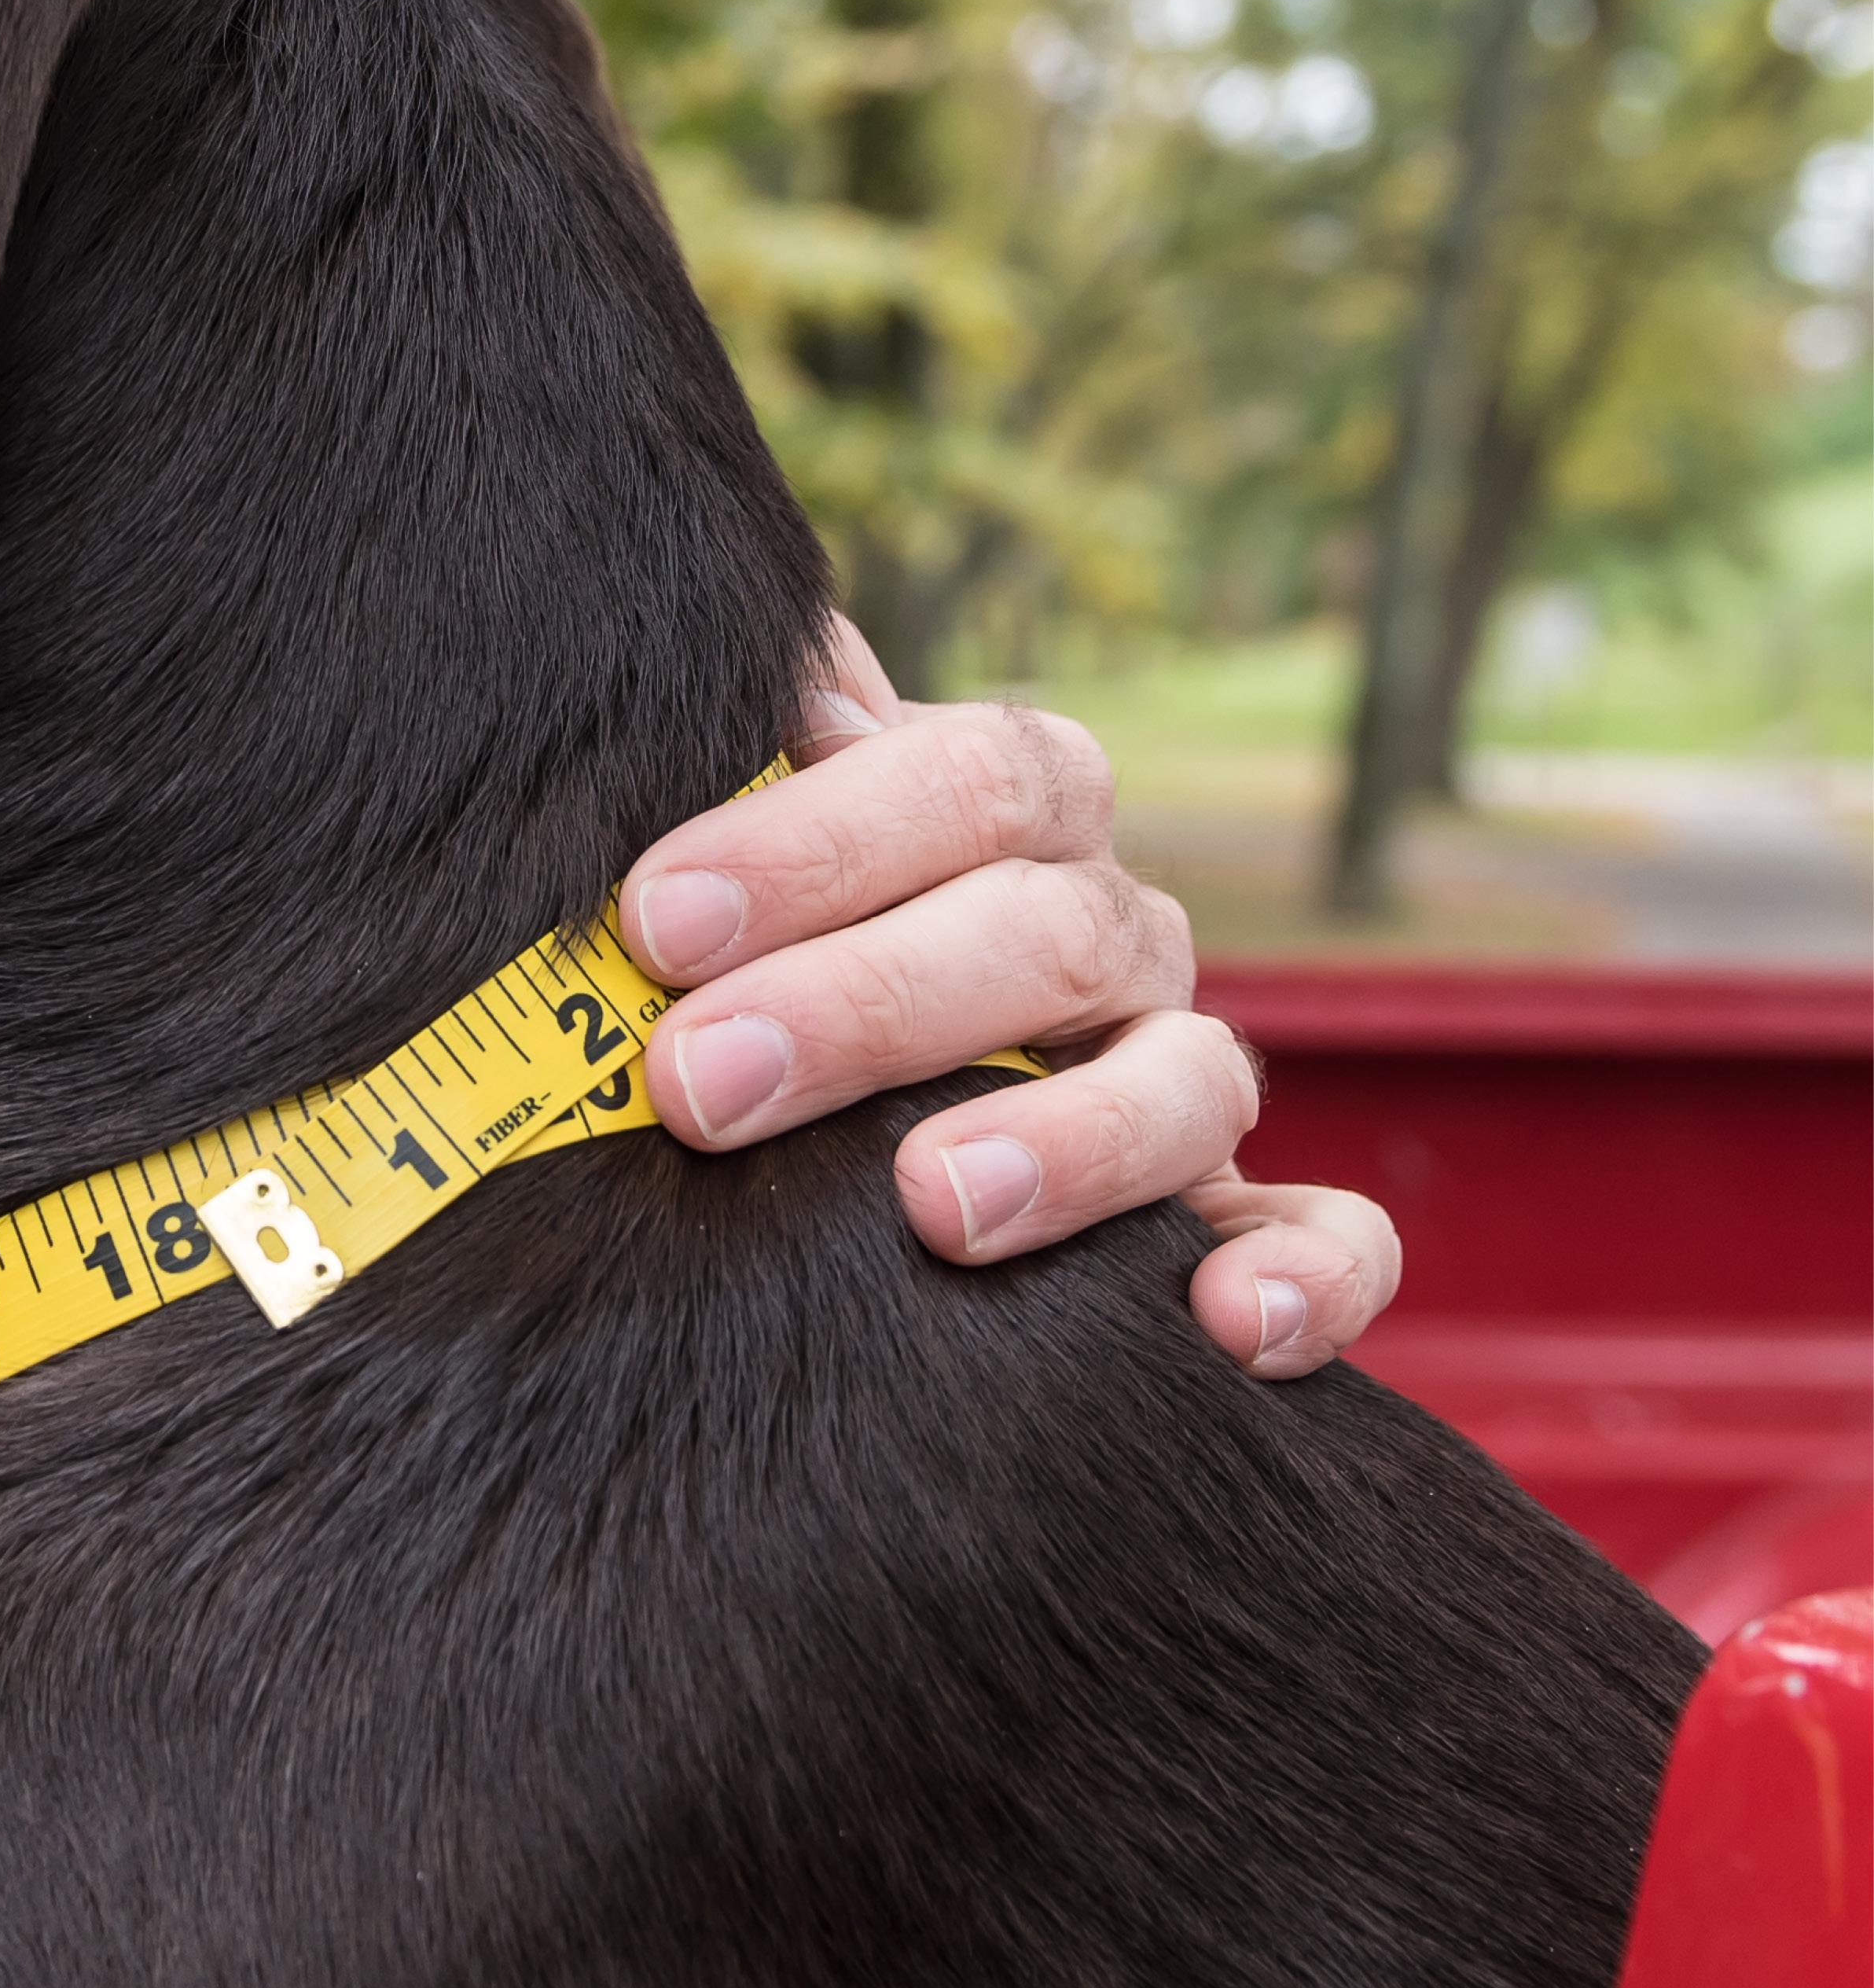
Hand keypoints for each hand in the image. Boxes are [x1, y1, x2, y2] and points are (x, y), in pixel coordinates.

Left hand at [617, 617, 1399, 1378]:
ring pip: (1192, 1080)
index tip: (657, 920)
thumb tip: (700, 666)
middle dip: (864, 1007)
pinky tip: (1231, 1321)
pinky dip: (1308, 1276)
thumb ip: (738, 742)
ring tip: (936, 1206)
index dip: (815, 842)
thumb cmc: (748, 936)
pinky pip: (1330, 1240)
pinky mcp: (1232, 1220)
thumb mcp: (736, 835)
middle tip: (699, 1083)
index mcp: (1014, 803)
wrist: (828, 1077)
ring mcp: (1182, 1074)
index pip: (965, 780)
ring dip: (1073, 1142)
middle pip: (1046, 931)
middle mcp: (1111, 927)